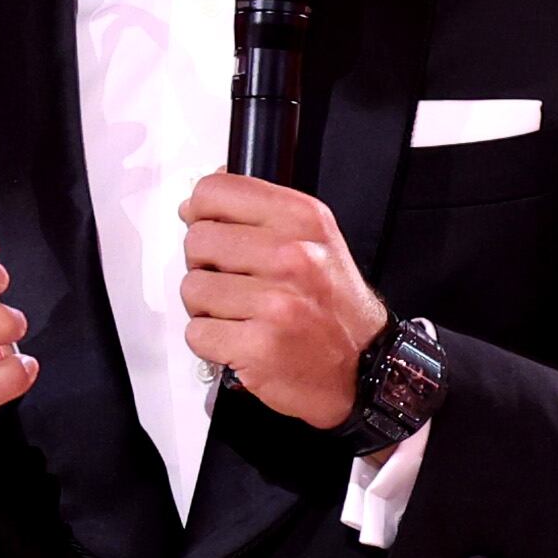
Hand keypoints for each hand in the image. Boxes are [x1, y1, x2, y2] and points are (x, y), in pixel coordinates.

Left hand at [179, 171, 388, 429]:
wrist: (366, 366)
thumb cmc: (334, 304)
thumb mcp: (313, 237)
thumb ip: (258, 214)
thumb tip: (194, 204)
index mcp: (302, 219)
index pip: (215, 192)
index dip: (201, 212)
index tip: (208, 227)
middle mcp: (292, 256)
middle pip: (197, 241)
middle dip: (205, 264)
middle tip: (232, 281)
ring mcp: (276, 304)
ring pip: (192, 288)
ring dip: (206, 307)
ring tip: (241, 313)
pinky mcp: (259, 347)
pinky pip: (196, 333)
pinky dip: (210, 342)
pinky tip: (240, 339)